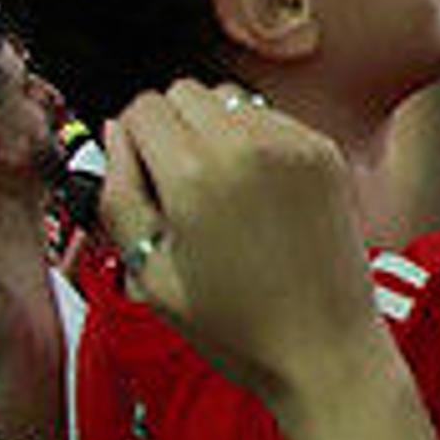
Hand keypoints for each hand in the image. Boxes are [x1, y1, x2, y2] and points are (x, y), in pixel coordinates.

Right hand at [99, 84, 394, 417]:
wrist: (323, 347)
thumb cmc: (238, 326)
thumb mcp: (147, 271)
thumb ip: (118, 194)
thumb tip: (114, 137)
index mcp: (193, 174)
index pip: (142, 108)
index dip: (130, 139)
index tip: (137, 172)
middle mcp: (247, 145)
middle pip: (184, 92)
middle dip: (169, 126)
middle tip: (173, 182)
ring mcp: (293, 145)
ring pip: (230, 98)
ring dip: (213, 127)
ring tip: (215, 187)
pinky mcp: (325, 154)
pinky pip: (273, 118)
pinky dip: (255, 139)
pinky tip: (254, 190)